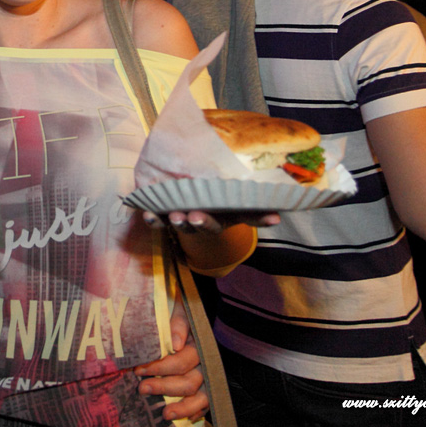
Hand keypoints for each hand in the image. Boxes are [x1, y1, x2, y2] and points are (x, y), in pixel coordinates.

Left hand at [133, 299, 206, 421]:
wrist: (182, 312)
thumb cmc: (174, 312)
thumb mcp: (177, 309)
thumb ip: (177, 323)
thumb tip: (175, 344)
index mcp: (196, 343)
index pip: (181, 361)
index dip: (161, 367)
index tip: (139, 368)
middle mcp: (204, 362)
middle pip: (189, 381)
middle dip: (164, 387)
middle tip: (142, 388)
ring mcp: (207, 376)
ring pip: (200, 396)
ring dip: (183, 407)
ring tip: (165, 414)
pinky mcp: (206, 387)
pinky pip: (206, 404)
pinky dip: (196, 412)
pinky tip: (183, 418)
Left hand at [146, 210, 279, 233]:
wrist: (187, 207)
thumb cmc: (214, 201)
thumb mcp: (234, 202)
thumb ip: (253, 206)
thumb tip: (279, 213)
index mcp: (227, 216)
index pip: (245, 218)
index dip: (259, 219)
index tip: (273, 218)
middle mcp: (206, 221)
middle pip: (207, 225)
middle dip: (202, 222)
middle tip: (196, 217)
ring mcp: (185, 220)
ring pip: (182, 224)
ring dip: (177, 222)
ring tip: (174, 216)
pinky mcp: (164, 217)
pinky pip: (157, 222)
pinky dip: (152, 219)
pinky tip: (147, 213)